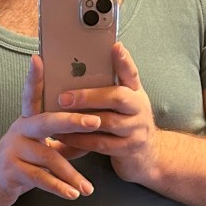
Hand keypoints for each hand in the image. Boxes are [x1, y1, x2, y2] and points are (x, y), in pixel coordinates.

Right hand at [0, 55, 100, 205]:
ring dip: (71, 174)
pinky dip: (59, 187)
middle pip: (47, 121)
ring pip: (48, 157)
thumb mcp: (39, 148)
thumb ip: (63, 141)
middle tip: (95, 122)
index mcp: (27, 121)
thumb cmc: (21, 163)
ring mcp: (14, 151)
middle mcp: (19, 131)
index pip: (31, 95)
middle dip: (73, 121)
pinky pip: (40, 178)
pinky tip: (72, 194)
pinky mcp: (12, 172)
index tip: (38, 59)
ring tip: (87, 188)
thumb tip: (92, 136)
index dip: (34, 78)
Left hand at [52, 43, 159, 184]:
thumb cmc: (128, 125)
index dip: (124, 60)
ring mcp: (136, 130)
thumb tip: (87, 68)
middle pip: (117, 97)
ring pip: (107, 122)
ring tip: (58, 116)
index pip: (131, 73)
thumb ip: (111, 88)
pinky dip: (80, 140)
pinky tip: (64, 137)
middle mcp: (140, 109)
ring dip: (80, 119)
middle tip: (64, 97)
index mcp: (137, 93)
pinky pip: (100, 144)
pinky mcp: (128, 150)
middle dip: (89, 96)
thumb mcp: (125, 104)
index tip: (115, 47)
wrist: (147, 158)